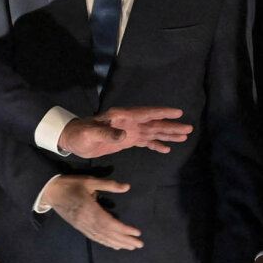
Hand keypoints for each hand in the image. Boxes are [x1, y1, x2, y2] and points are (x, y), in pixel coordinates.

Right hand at [42, 176, 141, 249]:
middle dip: (124, 240)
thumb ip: (109, 185)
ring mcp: (82, 226)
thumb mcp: (90, 181)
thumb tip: (127, 187)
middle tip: (139, 245)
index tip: (137, 233)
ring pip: (102, 238)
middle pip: (108, 234)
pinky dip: (106, 243)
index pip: (109, 223)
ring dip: (117, 244)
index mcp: (90, 209)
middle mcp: (86, 221)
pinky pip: (95, 237)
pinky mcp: (79, 227)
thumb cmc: (71, 184)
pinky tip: (115, 246)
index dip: (124, 230)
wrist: (50, 192)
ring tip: (130, 247)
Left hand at [58, 107, 191, 157]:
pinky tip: (167, 149)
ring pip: (152, 132)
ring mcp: (129, 131)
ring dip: (168, 135)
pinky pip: (145, 142)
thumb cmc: (80, 134)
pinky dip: (156, 145)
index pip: (145, 114)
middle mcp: (129, 122)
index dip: (161, 113)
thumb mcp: (91, 134)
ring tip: (184, 136)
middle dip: (171, 126)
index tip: (178, 113)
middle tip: (189, 129)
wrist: (73, 139)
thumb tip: (124, 136)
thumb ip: (107, 134)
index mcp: (121, 117)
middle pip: (154, 124)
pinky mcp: (126, 141)